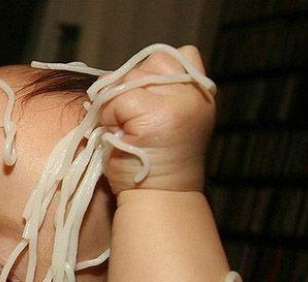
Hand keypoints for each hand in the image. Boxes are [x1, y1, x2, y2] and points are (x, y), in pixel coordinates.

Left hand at [99, 46, 215, 196]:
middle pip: (142, 65)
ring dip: (115, 105)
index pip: (164, 57)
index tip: (141, 111)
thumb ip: (148, 90)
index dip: (141, 79)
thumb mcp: (158, 117)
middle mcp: (194, 91)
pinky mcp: (157, 115)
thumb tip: (108, 77)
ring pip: (127, 79)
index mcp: (199, 89)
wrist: (158, 198)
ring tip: (127, 133)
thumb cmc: (149, 161)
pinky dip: (109, 117)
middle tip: (132, 127)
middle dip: (125, 93)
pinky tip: (120, 137)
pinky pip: (116, 99)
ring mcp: (178, 102)